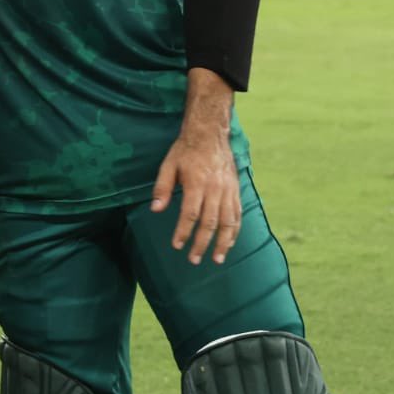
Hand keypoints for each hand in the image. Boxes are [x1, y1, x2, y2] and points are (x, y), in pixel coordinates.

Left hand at [150, 131, 241, 265]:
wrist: (210, 133)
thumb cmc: (186, 150)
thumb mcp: (168, 165)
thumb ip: (162, 188)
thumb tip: (156, 209)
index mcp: (197, 183)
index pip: (190, 214)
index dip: (183, 232)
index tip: (177, 245)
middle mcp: (215, 189)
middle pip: (210, 222)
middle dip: (202, 244)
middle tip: (194, 260)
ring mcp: (228, 190)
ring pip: (228, 222)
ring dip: (223, 243)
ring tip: (217, 259)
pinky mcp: (236, 190)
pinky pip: (237, 214)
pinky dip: (234, 231)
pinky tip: (230, 243)